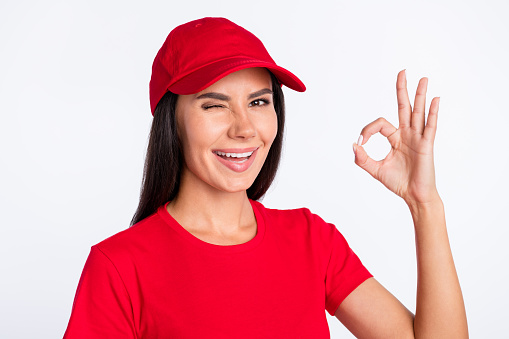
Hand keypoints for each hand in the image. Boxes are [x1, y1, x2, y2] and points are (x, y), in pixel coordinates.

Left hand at [353, 70, 440, 206]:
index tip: (361, 142)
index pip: (380, 123)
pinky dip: (433, 113)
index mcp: (395, 138)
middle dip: (402, 89)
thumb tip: (354, 145)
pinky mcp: (426, 145)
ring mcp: (418, 138)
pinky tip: (435, 99)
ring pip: (418, 112)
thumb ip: (362, 159)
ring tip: (422, 78)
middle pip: (404, 107)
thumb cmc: (398, 183)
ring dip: (420, 95)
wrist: (414, 196)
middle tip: (402, 71)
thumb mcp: (375, 170)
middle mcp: (407, 134)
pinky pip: (430, 126)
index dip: (367, 129)